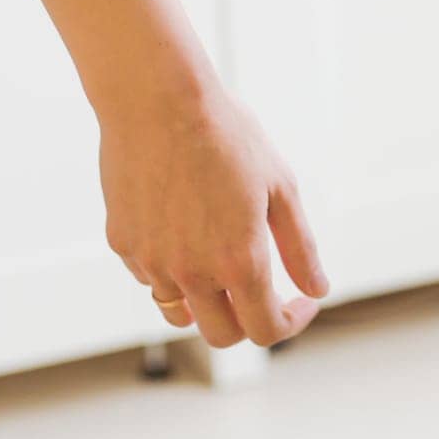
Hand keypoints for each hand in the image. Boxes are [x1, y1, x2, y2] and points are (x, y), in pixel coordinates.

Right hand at [98, 84, 329, 348]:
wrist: (158, 102)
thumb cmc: (228, 137)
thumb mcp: (281, 188)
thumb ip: (300, 248)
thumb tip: (316, 290)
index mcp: (239, 261)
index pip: (265, 330)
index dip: (291, 322)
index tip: (300, 300)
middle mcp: (192, 273)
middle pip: (222, 336)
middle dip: (249, 321)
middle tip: (265, 290)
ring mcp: (151, 262)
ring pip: (181, 312)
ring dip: (208, 301)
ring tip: (223, 260)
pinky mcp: (122, 245)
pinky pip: (151, 278)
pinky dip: (173, 271)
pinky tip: (186, 230)